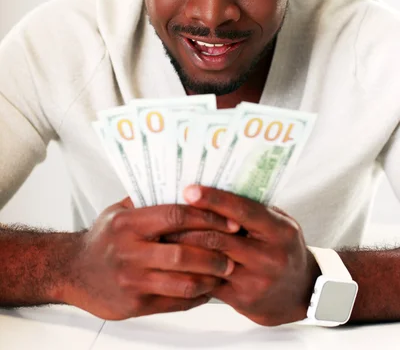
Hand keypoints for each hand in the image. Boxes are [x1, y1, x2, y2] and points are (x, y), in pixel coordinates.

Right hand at [59, 197, 238, 319]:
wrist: (72, 271)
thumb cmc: (102, 237)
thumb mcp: (118, 211)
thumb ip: (148, 201)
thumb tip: (186, 186)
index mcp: (128, 223)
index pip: (175, 215)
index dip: (207, 217)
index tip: (229, 219)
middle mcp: (129, 251)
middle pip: (183, 253)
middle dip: (214, 253)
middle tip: (234, 251)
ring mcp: (132, 280)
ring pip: (182, 282)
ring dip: (209, 278)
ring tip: (225, 272)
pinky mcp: (134, 304)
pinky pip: (173, 302)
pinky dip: (196, 297)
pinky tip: (207, 289)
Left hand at [166, 186, 319, 326]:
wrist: (299, 294)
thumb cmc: (284, 249)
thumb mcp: (280, 225)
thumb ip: (255, 209)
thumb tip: (219, 185)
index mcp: (281, 231)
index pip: (243, 211)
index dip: (215, 200)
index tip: (189, 190)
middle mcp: (270, 257)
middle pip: (220, 237)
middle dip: (189, 225)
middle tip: (166, 214)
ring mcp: (255, 281)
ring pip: (210, 260)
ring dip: (184, 247)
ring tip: (164, 235)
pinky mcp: (241, 299)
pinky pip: (209, 281)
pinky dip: (190, 269)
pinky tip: (174, 260)